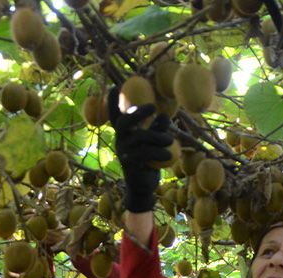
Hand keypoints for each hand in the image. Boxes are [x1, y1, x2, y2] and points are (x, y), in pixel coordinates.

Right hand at [107, 86, 173, 212]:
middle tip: (153, 107)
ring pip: (139, 138)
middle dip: (138, 112)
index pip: (115, 116)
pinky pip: (144, 154)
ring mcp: (124, 153)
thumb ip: (158, 129)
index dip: (112, 102)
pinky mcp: (130, 165)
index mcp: (124, 134)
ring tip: (170, 140)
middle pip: (124, 122)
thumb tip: (164, 116)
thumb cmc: (150, 160)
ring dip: (157, 136)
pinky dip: (159, 152)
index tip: (114, 87)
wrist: (143, 186)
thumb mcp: (155, 142)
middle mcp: (120, 141)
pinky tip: (169, 155)